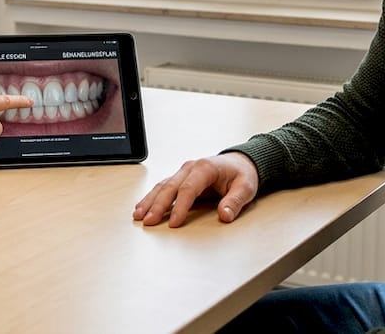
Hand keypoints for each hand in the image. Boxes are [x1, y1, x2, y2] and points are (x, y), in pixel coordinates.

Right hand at [132, 151, 258, 227]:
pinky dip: (152, 197)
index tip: (174, 223)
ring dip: (150, 201)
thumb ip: (235, 202)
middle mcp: (190, 167)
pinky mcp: (181, 178)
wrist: (240, 162)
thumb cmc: (242, 174)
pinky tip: (142, 207)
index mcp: (205, 168)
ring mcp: (183, 172)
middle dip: (157, 205)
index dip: (180, 207)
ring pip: (162, 186)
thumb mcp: (246, 188)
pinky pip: (163, 187)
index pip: (189, 189)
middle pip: (170, 187)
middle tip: (149, 221)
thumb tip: (224, 215)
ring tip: (138, 215)